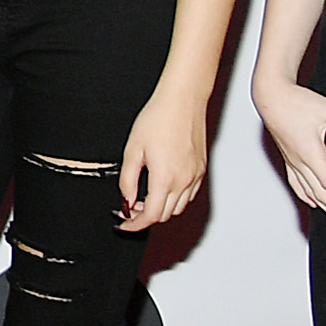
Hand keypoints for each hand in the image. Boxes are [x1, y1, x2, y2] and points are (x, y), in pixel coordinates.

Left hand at [116, 88, 211, 231]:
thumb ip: (127, 180)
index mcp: (165, 178)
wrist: (182, 101)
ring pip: (178, 208)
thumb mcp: (132, 150)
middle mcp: (184, 181)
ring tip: (143, 196)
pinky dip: (174, 198)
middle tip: (129, 207)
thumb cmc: (158, 119)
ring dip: (160, 208)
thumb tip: (126, 201)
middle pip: (165, 215)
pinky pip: (188, 195)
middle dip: (145, 216)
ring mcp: (195, 176)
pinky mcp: (201, 169)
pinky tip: (160, 187)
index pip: (150, 216)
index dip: (134, 224)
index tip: (124, 223)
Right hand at [257, 78, 325, 229]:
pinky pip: (297, 183)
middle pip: (320, 194)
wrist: (271, 95)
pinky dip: (306, 196)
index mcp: (309, 152)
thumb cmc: (296, 100)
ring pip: (308, 192)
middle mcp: (299, 161)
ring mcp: (292, 160)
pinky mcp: (289, 157)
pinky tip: (313, 203)